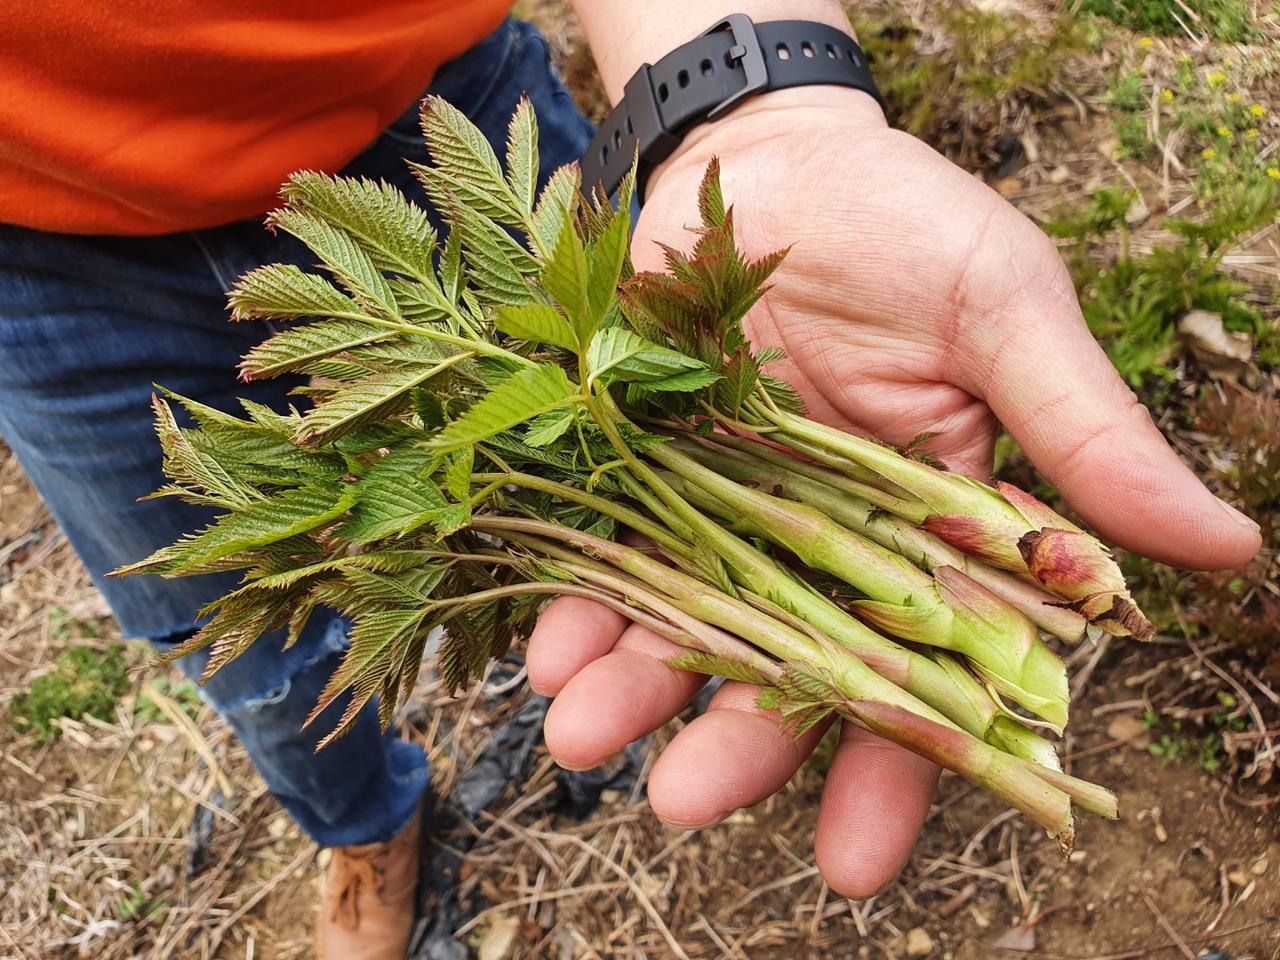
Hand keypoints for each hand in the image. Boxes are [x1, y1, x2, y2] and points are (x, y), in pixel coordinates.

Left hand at [527, 88, 1261, 897]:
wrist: (771, 157)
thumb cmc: (907, 226)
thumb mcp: (1005, 313)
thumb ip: (1083, 434)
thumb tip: (1224, 546)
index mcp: (928, 531)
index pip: (924, 675)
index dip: (896, 769)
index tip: (856, 861)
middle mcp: (821, 546)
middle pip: (787, 672)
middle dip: (738, 746)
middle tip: (684, 804)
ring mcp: (723, 513)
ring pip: (683, 630)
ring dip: (635, 691)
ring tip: (585, 738)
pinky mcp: (641, 472)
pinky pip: (605, 558)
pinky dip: (577, 607)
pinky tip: (549, 655)